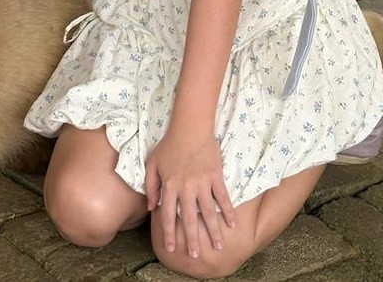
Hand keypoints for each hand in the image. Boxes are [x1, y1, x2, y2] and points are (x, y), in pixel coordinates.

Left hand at [145, 128, 234, 257]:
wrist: (190, 127)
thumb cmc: (169, 145)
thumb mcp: (152, 163)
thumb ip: (150, 186)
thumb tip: (152, 208)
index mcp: (169, 186)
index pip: (168, 216)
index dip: (170, 234)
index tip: (172, 248)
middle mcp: (185, 187)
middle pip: (189, 219)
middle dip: (192, 239)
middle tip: (196, 255)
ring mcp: (202, 183)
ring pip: (208, 212)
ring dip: (213, 230)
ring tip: (218, 245)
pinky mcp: (215, 176)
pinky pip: (223, 198)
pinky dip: (228, 212)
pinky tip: (232, 224)